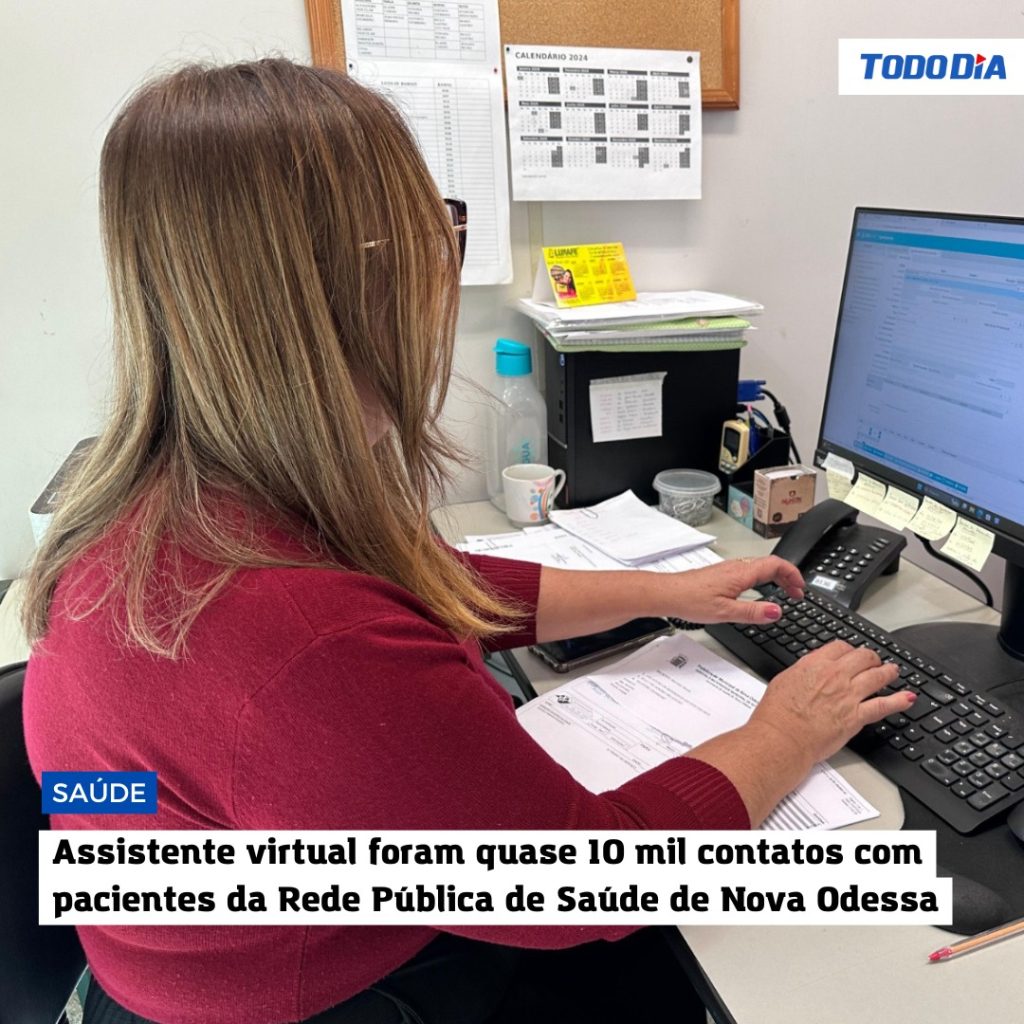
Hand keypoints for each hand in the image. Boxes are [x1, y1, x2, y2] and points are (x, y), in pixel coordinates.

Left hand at [663, 556, 804, 625]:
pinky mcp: (721, 574)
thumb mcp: (726, 612)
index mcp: (741, 573)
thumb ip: (753, 612)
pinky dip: (762, 579)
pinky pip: (748, 571)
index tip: (801, 588)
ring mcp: (728, 569)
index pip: (776, 565)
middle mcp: (736, 567)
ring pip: (759, 567)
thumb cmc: (691, 600)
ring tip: (783, 592)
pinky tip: (758, 591)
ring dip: (775, 578)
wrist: (668, 593)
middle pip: (770, 564)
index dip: (793, 575)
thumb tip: (777, 612)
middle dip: (787, 577)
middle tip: (796, 593)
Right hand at [748, 641, 908, 767]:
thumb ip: (802, 672)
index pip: (840, 647)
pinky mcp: (856, 716)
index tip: (851, 653)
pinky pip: (884, 705)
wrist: (782, 737)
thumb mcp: (783, 680)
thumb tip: (809, 671)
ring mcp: (848, 695)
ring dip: (888, 672)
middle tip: (874, 661)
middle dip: (871, 657)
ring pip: (877, 676)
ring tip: (893, 671)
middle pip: (863, 657)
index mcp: (815, 664)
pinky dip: (899, 701)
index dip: (849, 649)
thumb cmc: (777, 714)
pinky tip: (908, 698)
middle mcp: (835, 676)